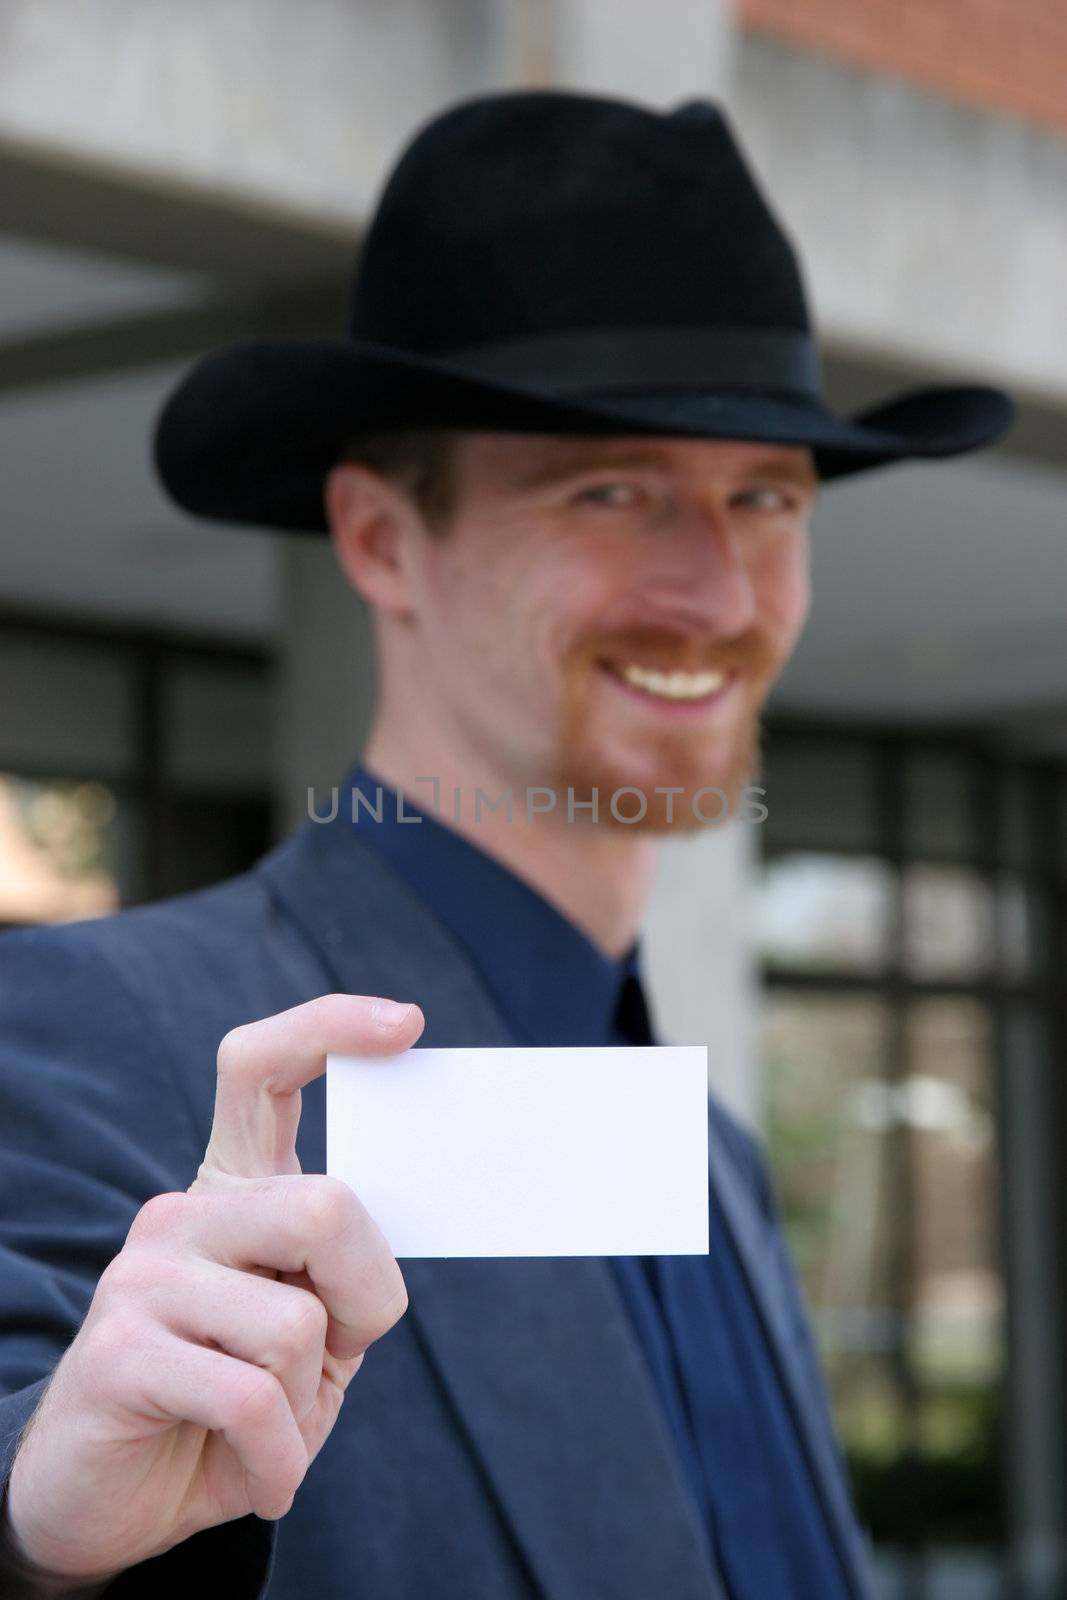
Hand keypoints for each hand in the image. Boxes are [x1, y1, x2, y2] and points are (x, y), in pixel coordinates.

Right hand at [6, 993, 422, 1584]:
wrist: (118, 1501)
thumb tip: (407, 1214)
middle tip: (336, 1355)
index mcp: (233, 1189)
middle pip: (325, 1206)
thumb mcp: (312, 1331)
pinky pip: (251, 1397)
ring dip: (308, 1399)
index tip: (409, 1025)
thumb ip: (343, 1268)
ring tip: (270, 1428)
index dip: (333, 1028)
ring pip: (296, 1319)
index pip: (265, 1068)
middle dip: (365, 1298)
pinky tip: (260, 1475)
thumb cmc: (233, 1405)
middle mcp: (182, 1213)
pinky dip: (279, 1456)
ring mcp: (142, 1276)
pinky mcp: (118, 1352)